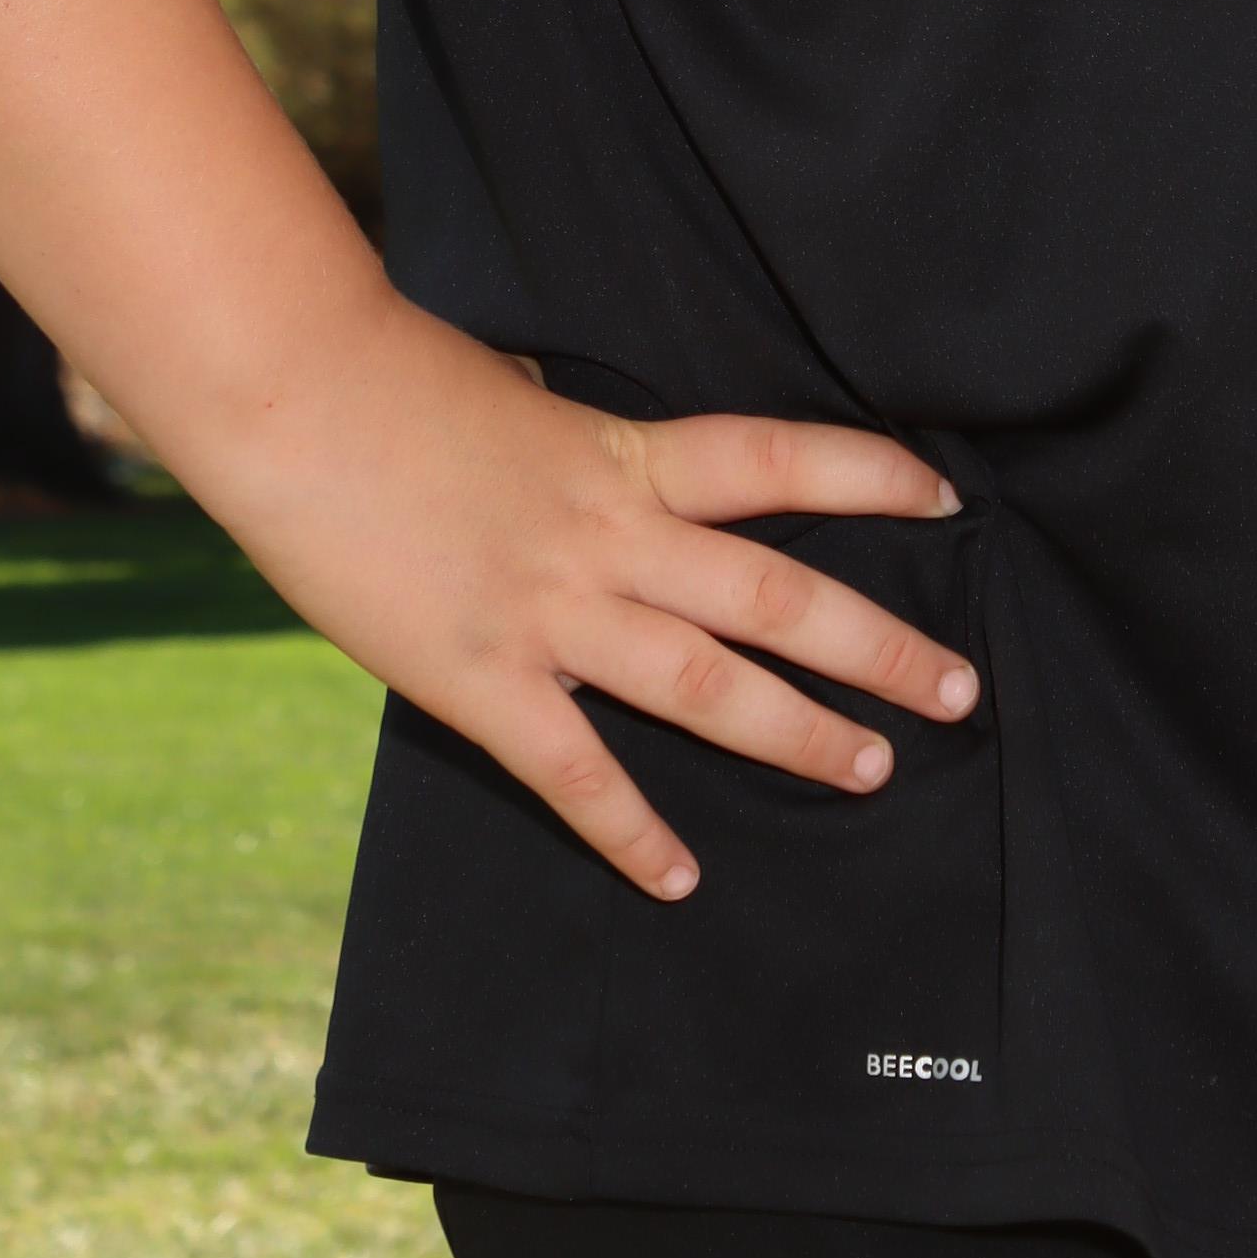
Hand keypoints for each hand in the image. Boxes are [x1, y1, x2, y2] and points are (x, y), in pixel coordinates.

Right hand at [226, 297, 979, 904]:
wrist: (295, 398)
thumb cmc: (394, 379)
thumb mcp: (517, 393)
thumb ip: (572, 444)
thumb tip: (591, 448)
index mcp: (624, 455)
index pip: (779, 459)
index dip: (870, 477)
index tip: (947, 501)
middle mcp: (611, 539)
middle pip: (778, 595)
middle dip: (879, 647)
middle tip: (961, 689)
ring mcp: (552, 616)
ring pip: (709, 686)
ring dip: (801, 736)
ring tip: (875, 770)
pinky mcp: (481, 684)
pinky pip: (576, 774)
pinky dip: (631, 834)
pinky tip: (680, 879)